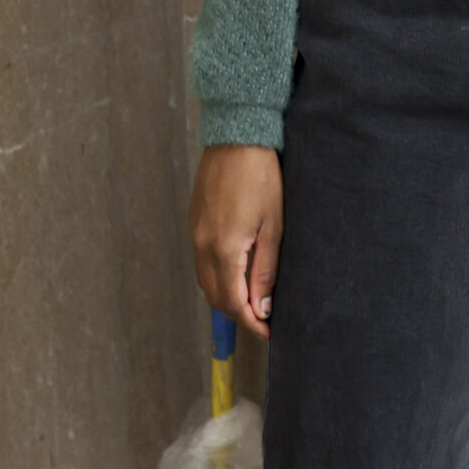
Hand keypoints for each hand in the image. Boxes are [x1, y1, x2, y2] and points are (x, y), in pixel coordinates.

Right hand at [190, 145, 282, 338]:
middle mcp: (202, 246)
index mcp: (224, 250)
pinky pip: (201, 261)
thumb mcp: (273, 227)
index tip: (269, 331)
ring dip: (226, 295)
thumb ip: (266, 270)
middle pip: (215, 296)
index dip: (251, 322)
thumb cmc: (261, 177)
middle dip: (238, 313)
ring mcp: (195, 233)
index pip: (233, 303)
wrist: (237, 137)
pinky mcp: (194, 221)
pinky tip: (236, 272)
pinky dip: (217, 276)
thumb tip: (261, 307)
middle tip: (263, 318)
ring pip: (205, 280)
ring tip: (252, 299)